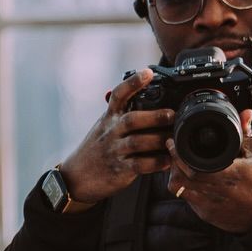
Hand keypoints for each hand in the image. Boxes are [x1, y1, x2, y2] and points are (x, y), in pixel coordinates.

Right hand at [58, 68, 175, 203]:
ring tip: (174, 139)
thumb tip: (146, 98)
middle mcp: (111, 132)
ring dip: (158, 140)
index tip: (148, 73)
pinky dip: (155, 163)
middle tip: (172, 114)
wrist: (77, 177)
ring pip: (137, 142)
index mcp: (109, 118)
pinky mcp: (120, 170)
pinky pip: (140, 165)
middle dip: (154, 116)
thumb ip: (122, 114)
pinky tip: (168, 161)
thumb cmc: (96, 149)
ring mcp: (115, 151)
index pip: (118, 95)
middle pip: (132, 120)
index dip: (133, 82)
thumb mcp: (105, 126)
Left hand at [167, 110, 251, 233]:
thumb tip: (244, 114)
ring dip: (177, 175)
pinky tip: (192, 179)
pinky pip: (188, 200)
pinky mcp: (208, 215)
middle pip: (179, 178)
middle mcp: (215, 193)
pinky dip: (186, 188)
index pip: (190, 166)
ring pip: (180, 190)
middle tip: (174, 151)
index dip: (177, 154)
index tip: (173, 142)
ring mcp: (209, 206)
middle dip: (173, 162)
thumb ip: (248, 134)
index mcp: (227, 175)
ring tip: (181, 164)